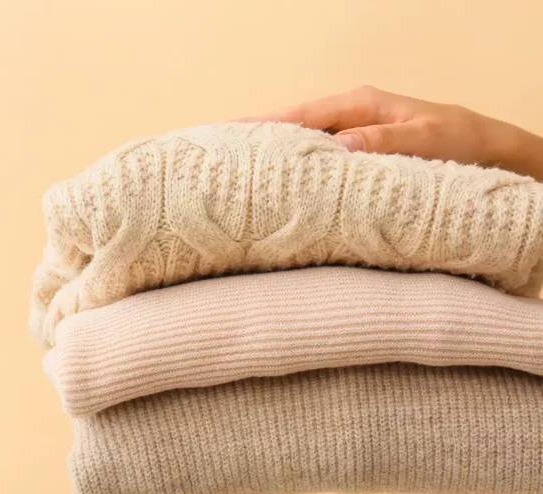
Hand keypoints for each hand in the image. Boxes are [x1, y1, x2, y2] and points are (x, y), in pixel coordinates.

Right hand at [236, 86, 542, 180]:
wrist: (492, 151)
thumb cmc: (464, 143)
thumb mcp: (428, 140)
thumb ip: (384, 142)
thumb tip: (340, 145)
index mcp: (363, 104)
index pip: (302, 113)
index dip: (264, 124)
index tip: (229, 132)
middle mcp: (353, 114)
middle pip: (293, 122)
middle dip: (256, 134)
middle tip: (216, 147)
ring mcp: (354, 129)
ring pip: (302, 138)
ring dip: (272, 149)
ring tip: (235, 162)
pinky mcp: (359, 147)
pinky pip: (318, 152)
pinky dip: (295, 160)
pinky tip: (278, 173)